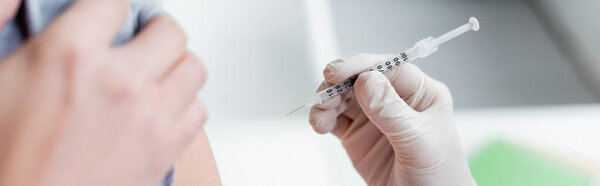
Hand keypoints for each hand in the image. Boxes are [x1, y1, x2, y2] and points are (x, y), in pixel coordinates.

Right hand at [0, 1, 205, 185]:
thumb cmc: (3, 158)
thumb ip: (4, 22)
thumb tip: (19, 0)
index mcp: (69, 55)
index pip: (113, 3)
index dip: (109, 9)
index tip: (108, 17)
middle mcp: (118, 82)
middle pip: (170, 32)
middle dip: (157, 30)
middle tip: (145, 38)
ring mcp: (148, 117)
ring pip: (193, 68)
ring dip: (176, 65)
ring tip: (158, 72)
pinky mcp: (164, 150)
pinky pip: (198, 110)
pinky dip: (185, 105)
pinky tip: (164, 108)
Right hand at [309, 54, 473, 185]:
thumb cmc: (440, 176)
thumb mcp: (420, 141)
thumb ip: (393, 112)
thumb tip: (367, 81)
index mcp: (420, 93)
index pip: (388, 67)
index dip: (360, 66)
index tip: (337, 73)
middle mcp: (396, 100)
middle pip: (360, 78)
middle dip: (338, 84)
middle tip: (324, 96)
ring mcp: (374, 117)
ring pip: (343, 96)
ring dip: (326, 102)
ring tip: (320, 118)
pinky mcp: (357, 135)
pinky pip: (334, 119)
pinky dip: (323, 118)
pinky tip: (320, 124)